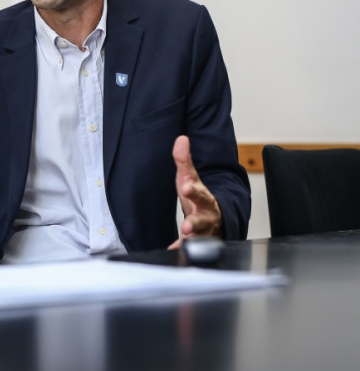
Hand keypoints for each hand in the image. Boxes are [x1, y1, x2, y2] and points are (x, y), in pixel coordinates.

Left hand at [167, 135, 222, 249]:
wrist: (216, 216)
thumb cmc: (199, 195)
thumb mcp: (190, 177)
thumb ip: (184, 160)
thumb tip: (181, 139)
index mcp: (203, 197)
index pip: (198, 192)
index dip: (192, 190)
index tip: (185, 188)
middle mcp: (206, 214)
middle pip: (203, 218)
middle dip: (195, 221)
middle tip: (187, 226)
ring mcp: (203, 230)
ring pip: (200, 236)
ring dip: (192, 238)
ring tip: (184, 239)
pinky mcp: (197, 241)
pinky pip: (189, 247)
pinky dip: (180, 248)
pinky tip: (173, 250)